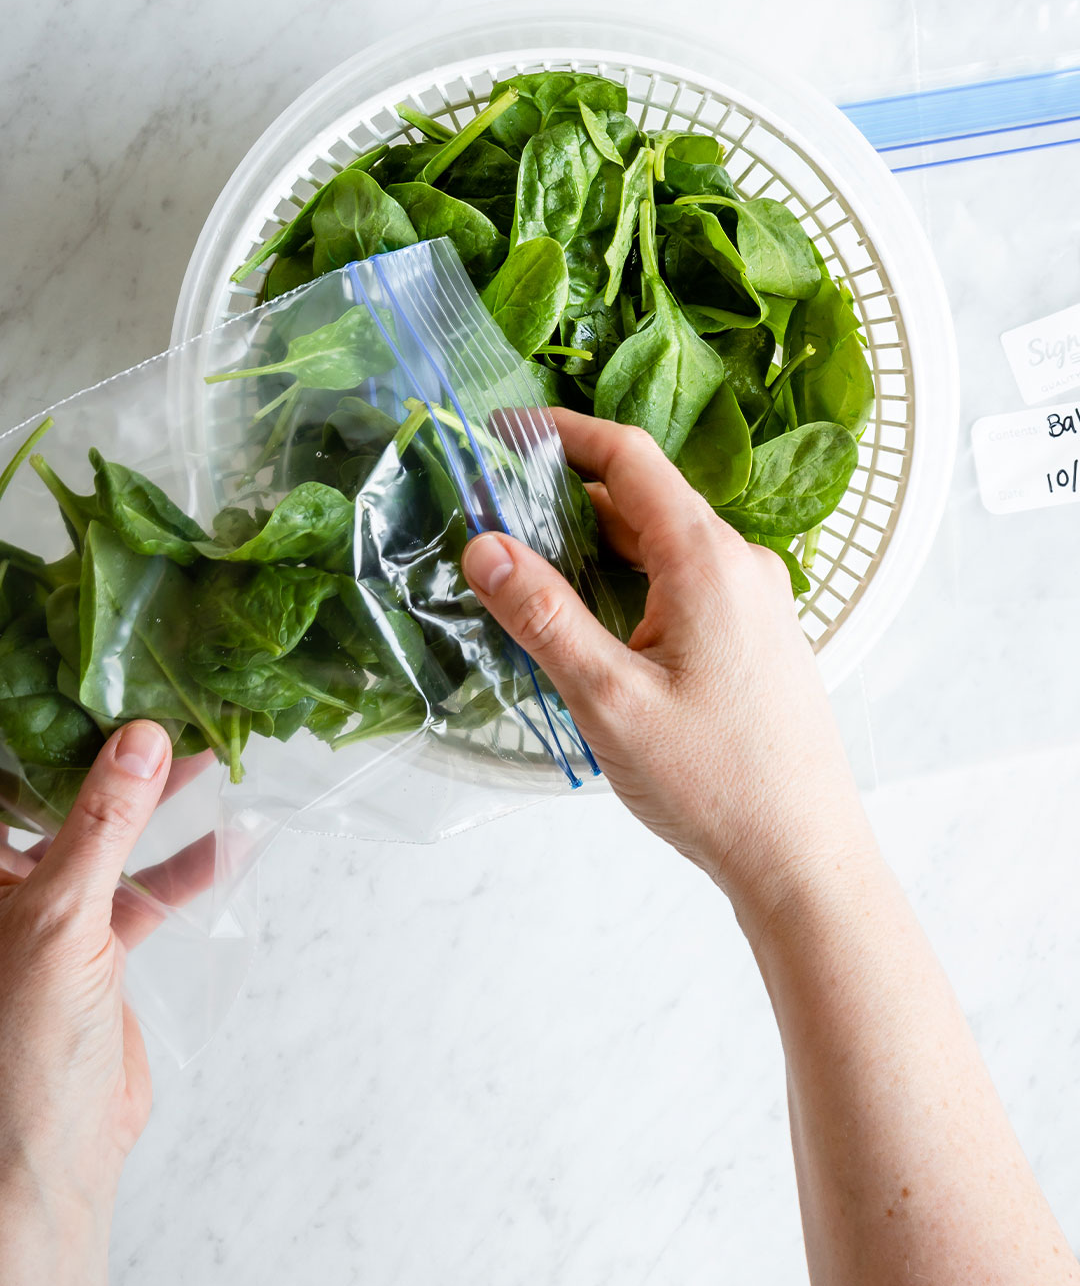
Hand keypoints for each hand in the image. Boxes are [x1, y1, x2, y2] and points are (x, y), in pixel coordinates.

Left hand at [0, 717, 213, 1285]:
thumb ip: (101, 823)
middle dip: (55, 735)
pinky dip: (174, 864)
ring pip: (82, 829)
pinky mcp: (86, 942)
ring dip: (135, 796)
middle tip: (101, 675)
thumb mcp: (59, 917)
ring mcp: (34, 910)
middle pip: (8, 785)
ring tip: (193, 743)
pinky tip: (225, 839)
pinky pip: (132, 885)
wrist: (53, 1147)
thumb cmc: (17, 1044)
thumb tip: (141, 735)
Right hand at [462, 408, 871, 929]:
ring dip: (595, 543)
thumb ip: (544, 616)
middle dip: (565, 494)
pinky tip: (588, 617)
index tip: (503, 429)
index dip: (562, 432)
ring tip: (526, 563)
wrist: (803, 856)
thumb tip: (484, 547)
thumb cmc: (715, 783)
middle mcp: (738, 565)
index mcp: (707, 560)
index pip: (629, 458)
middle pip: (642, 498)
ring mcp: (753, 600)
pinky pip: (682, 581)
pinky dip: (628, 579)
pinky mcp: (754, 636)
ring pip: (661, 544)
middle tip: (492, 508)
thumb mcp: (609, 699)